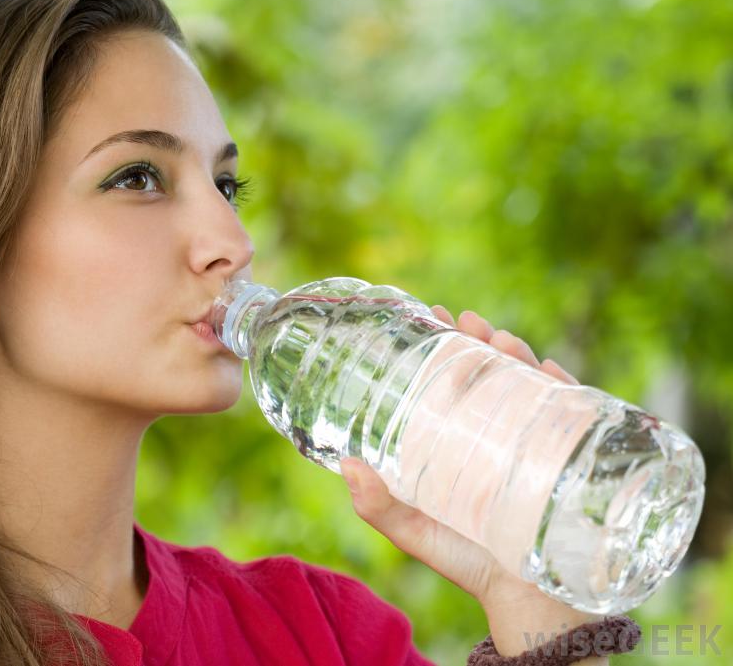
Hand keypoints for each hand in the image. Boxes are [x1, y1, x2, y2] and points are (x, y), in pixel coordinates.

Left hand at [339, 305, 580, 609]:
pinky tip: (548, 370)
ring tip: (502, 340)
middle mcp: (496, 433)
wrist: (527, 603)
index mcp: (458, 440)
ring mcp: (535, 440)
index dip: (443, 345)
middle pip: (491, 372)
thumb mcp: (414, 530)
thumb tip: (345, 464)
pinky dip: (562, 386)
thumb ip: (377, 505)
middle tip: (469, 321)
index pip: (452, 380)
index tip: (431, 316)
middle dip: (482, 339)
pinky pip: (573, 411)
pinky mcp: (569, 456)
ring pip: (529, 382)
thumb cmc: (466, 561)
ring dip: (518, 353)